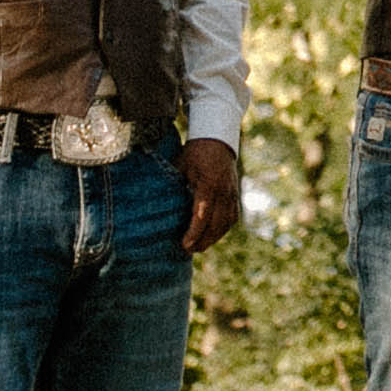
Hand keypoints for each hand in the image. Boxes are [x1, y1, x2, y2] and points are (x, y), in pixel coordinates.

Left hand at [181, 135, 245, 251]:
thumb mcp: (180, 166)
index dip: (194, 232)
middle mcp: (224, 191)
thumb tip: (155, 203)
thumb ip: (172, 184)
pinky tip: (212, 237)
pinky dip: (222, 230)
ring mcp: (232, 194)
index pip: (202, 214)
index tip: (184, 245)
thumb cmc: (194, 153)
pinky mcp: (235, 195)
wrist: (217, 140)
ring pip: (226, 223)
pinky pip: (232, 218)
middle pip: (216, 223)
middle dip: (203, 240)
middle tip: (188, 250)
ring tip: (199, 247)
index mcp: (209, 184)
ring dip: (213, 238)